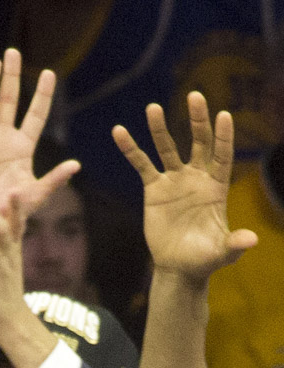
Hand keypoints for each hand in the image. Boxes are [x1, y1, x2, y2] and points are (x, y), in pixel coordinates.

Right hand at [0, 48, 77, 291]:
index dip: (41, 95)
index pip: (34, 116)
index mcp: (21, 149)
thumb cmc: (7, 218)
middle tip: (14, 53)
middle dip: (12, 78)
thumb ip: (53, 180)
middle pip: (8, 103)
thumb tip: (76, 165)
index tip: (49, 73)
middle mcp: (1, 141)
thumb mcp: (33, 198)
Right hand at [113, 92, 256, 282]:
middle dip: (197, 120)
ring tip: (153, 108)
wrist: (179, 266)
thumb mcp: (223, 253)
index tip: (224, 115)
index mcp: (216, 187)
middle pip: (198, 142)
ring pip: (168, 148)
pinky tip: (120, 132)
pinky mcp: (154, 189)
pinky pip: (141, 165)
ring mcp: (175, 181)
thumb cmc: (205, 258)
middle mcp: (197, 177)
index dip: (224, 137)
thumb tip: (251, 241)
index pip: (222, 156)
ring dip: (160, 128)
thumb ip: (235, 244)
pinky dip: (131, 149)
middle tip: (195, 96)